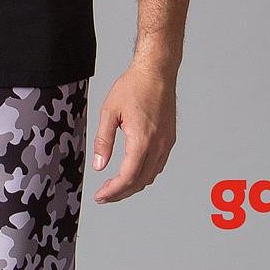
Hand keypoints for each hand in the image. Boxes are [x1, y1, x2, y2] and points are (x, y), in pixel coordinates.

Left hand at [91, 61, 176, 203]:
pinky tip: (133, 171)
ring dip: (133, 185)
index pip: (128, 177)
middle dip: (121, 193)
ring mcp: (166, 143)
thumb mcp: (110, 111)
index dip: (113, 191)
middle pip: (140, 182)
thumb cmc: (133, 86)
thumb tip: (99, 165)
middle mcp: (158, 145)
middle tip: (105, 195)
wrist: (157, 72)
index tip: (100, 197)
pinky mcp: (169, 139)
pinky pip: (158, 165)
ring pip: (150, 176)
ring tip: (116, 186)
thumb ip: (104, 140)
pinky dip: (144, 174)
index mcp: (142, 140)